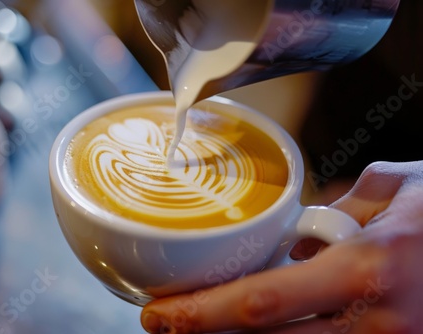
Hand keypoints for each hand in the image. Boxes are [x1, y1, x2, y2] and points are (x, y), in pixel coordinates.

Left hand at [140, 161, 422, 333]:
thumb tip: (296, 237)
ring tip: (205, 328)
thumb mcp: (396, 188)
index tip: (159, 314)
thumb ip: (337, 211)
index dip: (199, 315)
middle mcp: (378, 324)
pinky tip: (272, 328)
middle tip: (168, 325)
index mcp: (369, 271)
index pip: (259, 304)